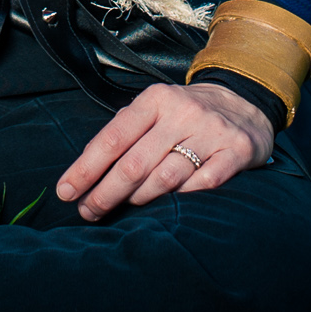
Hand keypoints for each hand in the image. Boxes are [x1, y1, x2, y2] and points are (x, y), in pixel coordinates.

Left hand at [54, 81, 272, 221]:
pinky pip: (203, 183)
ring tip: (123, 208)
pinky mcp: (236, 151)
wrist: (244, 101)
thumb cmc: (184, 113)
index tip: (66, 191)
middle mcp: (183, 112)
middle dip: (105, 193)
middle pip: (135, 163)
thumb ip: (125, 132)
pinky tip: (171, 204)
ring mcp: (212, 132)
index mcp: (156, 99)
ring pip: (166, 177)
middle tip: (88, 211)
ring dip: (138, 199)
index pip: (113, 137)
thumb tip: (86, 167)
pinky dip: (183, 197)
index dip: (86, 168)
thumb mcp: (154, 109)